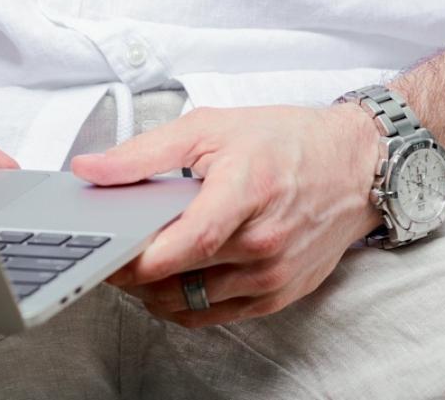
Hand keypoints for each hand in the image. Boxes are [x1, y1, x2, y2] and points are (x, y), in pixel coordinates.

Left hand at [71, 102, 382, 326]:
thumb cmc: (282, 140)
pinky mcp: (280, 295)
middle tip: (107, 251)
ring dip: (155, 292)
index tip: (106, 252)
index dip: (142, 255)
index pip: (189, 240)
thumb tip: (91, 168)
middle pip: (184, 276)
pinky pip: (219, 316)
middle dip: (135, 271)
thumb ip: (143, 153)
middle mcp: (264, 243)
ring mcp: (274, 275)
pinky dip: (186, 304)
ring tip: (135, 263)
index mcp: (245, 191)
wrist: (353, 166)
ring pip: (196, 303)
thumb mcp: (207, 127)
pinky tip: (169, 279)